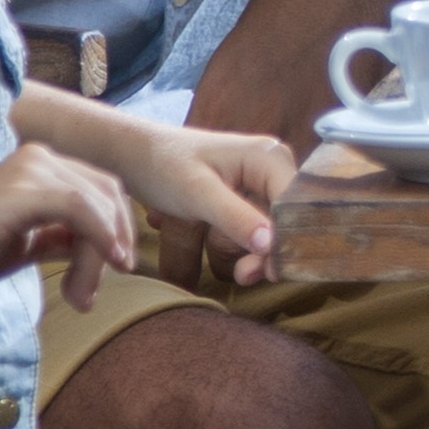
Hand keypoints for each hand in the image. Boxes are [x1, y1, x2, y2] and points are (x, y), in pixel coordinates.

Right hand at [0, 145, 144, 307]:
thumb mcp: (24, 244)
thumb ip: (59, 237)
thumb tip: (98, 246)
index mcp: (39, 166)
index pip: (101, 191)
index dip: (116, 230)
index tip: (113, 271)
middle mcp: (40, 158)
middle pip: (108, 196)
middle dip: (113, 244)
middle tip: (89, 295)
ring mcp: (32, 169)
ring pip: (98, 207)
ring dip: (100, 256)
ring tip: (80, 298)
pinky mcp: (25, 189)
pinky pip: (83, 210)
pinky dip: (100, 240)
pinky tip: (101, 268)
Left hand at [101, 113, 295, 289]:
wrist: (132, 152)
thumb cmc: (162, 165)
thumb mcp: (197, 194)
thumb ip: (235, 218)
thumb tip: (272, 245)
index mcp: (269, 157)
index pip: (296, 207)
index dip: (287, 241)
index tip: (266, 272)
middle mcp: (272, 166)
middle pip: (287, 220)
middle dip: (266, 252)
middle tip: (242, 276)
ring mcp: (260, 181)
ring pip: (270, 229)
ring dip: (248, 252)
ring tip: (222, 260)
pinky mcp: (245, 195)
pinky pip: (253, 228)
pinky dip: (236, 244)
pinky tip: (211, 244)